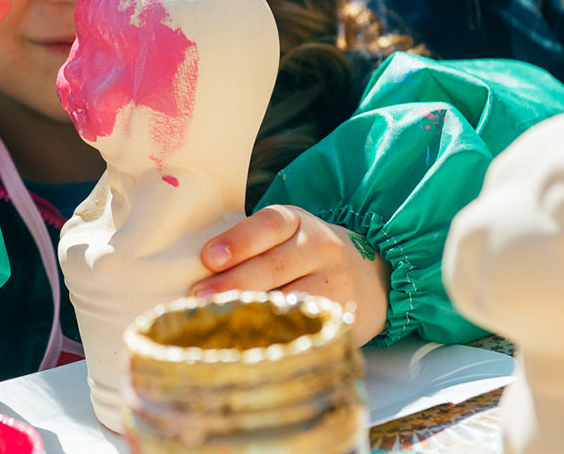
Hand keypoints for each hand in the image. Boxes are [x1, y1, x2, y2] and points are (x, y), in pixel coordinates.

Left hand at [190, 205, 392, 344]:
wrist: (372, 276)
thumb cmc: (304, 256)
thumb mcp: (286, 236)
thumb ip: (250, 246)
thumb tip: (191, 270)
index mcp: (298, 222)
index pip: (269, 225)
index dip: (240, 240)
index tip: (210, 257)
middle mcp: (320, 248)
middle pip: (275, 265)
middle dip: (235, 282)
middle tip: (200, 297)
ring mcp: (335, 283)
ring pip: (291, 298)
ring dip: (253, 312)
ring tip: (220, 322)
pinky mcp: (341, 316)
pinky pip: (306, 326)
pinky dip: (277, 334)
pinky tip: (252, 342)